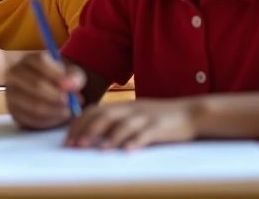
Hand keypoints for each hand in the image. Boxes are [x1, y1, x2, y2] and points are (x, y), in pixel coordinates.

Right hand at [4, 51, 84, 129]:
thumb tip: (69, 85)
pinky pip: (31, 119)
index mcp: (29, 60)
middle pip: (36, 84)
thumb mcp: (72, 75)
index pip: (40, 62)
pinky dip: (48, 121)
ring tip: (67, 111)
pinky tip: (57, 117)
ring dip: (54, 110)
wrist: (50, 97)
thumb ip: (74, 77)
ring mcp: (11, 93)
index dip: (57, 74)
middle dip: (56, 96)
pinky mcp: (13, 111)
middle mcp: (15, 74)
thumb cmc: (61, 82)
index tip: (70, 86)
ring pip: (34, 104)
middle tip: (70, 103)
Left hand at [66, 98, 198, 149]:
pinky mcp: (160, 127)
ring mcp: (146, 117)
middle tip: (75, 146)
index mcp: (123, 106)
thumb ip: (116, 121)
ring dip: (109, 137)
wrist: (191, 112)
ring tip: (98, 150)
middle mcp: (131, 109)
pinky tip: (127, 151)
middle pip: (104, 116)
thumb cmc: (160, 117)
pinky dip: (136, 141)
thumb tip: (92, 133)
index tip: (68, 139)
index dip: (79, 124)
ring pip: (124, 124)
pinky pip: (147, 134)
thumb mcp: (135, 114)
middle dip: (87, 130)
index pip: (95, 111)